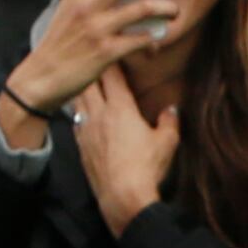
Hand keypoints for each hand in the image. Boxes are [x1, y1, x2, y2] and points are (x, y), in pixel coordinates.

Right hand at [3, 0, 183, 113]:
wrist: (41, 77)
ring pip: (145, 8)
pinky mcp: (106, 53)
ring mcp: (97, 29)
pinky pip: (142, 39)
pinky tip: (156, 38)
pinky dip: (155, 37)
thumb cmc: (61, 40)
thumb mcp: (70, 8)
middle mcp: (87, 5)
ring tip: (173, 10)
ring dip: (166, 7)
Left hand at [73, 71, 180, 237]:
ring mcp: (86, 130)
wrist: (122, 197)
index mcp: (121, 107)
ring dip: (83, 89)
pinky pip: (76, 122)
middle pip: (89, 82)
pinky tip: (84, 114)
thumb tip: (171, 109)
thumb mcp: (167, 142)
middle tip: (96, 60)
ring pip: (78, 100)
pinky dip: (79, 113)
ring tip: (86, 82)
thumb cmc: (146, 167)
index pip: (112, 74)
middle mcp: (99, 114)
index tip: (115, 51)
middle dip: (93, 69)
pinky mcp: (81, 147)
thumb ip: (169, 120)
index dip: (113, 59)